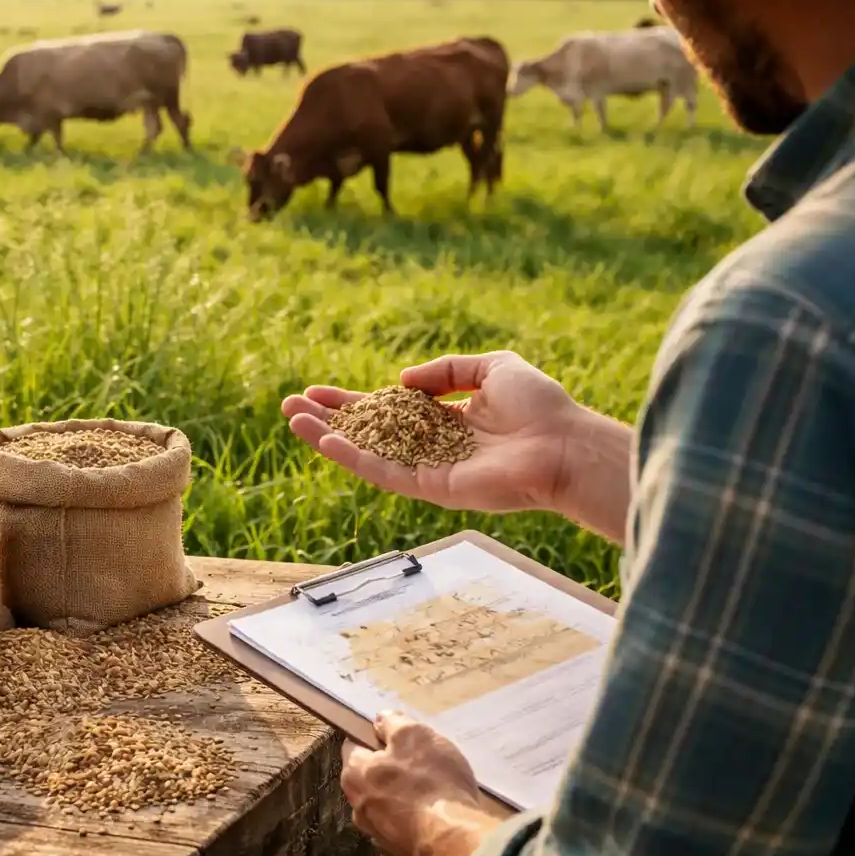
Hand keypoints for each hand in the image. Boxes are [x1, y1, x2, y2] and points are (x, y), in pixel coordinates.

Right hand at [282, 351, 583, 514]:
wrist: (564, 446)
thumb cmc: (540, 406)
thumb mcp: (493, 366)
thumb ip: (446, 370)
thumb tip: (402, 380)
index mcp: (446, 420)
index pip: (387, 410)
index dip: (352, 401)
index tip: (317, 391)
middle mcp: (432, 447)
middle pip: (368, 432)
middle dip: (328, 420)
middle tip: (290, 407)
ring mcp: (429, 470)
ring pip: (367, 454)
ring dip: (327, 438)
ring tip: (293, 421)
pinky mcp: (431, 488)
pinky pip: (385, 473)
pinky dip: (354, 459)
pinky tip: (328, 441)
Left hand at [341, 712, 499, 855]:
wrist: (453, 843)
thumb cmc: (431, 783)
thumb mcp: (416, 736)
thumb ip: (393, 724)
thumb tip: (380, 720)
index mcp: (354, 775)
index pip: (353, 746)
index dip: (375, 737)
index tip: (398, 736)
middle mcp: (357, 807)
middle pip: (371, 778)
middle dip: (391, 768)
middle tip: (422, 762)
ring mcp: (377, 834)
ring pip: (387, 804)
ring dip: (404, 796)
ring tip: (435, 790)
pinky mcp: (399, 854)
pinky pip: (404, 827)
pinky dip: (415, 819)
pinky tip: (437, 815)